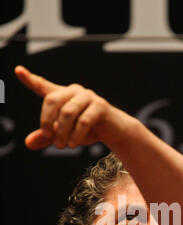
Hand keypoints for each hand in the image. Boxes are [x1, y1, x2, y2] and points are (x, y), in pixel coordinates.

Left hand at [15, 66, 129, 149]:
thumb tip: (28, 143)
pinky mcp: (100, 106)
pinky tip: (73, 143)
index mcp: (63, 95)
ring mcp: (88, 97)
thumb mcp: (64, 135)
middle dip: (47, 121)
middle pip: (52, 100)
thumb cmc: (88, 130)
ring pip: (67, 112)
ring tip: (62, 146)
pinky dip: (76, 135)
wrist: (114, 132)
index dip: (30, 79)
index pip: (43, 86)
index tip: (18, 71)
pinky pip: (84, 121)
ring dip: (62, 132)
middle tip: (49, 138)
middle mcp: (74, 91)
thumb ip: (46, 137)